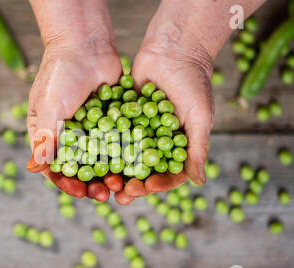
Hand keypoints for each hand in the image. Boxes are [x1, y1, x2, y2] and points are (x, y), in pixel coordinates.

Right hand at [26, 42, 122, 200]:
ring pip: (101, 160)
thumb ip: (46, 139)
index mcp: (48, 135)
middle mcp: (69, 136)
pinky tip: (134, 168)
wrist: (86, 44)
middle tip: (105, 194)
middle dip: (92, 184)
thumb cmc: (60, 74)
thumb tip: (34, 169)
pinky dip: (124, 157)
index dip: (67, 183)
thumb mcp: (49, 108)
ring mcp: (92, 130)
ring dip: (110, 174)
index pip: (55, 168)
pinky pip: (118, 144)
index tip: (80, 192)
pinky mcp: (111, 122)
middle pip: (81, 169)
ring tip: (122, 184)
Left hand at [115, 18, 214, 204]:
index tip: (146, 188)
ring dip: (116, 172)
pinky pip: (113, 135)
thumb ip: (198, 149)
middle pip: (144, 171)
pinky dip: (104, 147)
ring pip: (126, 157)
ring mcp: (139, 130)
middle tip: (120, 193)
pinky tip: (93, 157)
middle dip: (133, 184)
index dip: (158, 185)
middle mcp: (157, 142)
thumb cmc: (193, 82)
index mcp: (178, 146)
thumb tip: (199, 182)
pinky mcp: (123, 117)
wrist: (173, 48)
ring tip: (105, 183)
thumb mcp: (199, 117)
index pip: (168, 174)